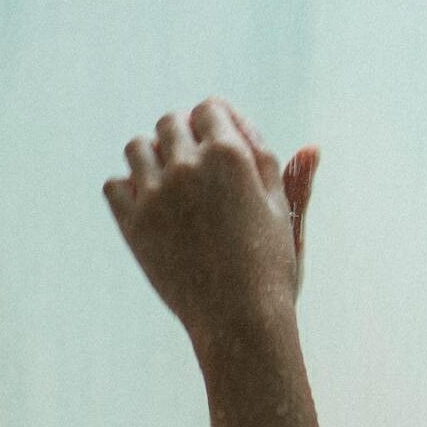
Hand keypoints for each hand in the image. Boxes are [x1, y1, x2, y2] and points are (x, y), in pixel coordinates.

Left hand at [103, 96, 319, 345]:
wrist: (238, 318)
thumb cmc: (270, 263)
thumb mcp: (284, 212)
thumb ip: (291, 173)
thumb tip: (312, 147)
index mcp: (231, 153)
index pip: (208, 107)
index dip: (216, 121)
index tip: (221, 142)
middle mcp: (189, 165)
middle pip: (170, 122)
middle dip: (183, 134)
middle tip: (197, 165)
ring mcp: (156, 194)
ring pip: (137, 146)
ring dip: (152, 155)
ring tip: (171, 181)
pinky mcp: (133, 224)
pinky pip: (114, 185)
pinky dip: (128, 188)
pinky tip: (151, 204)